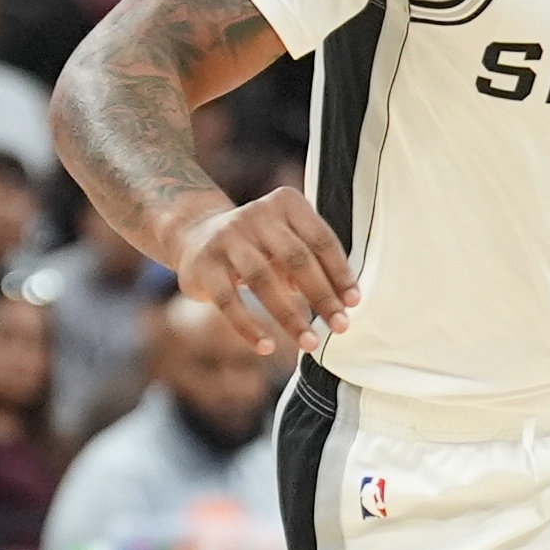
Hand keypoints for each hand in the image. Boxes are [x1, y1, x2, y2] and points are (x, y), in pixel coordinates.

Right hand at [173, 189, 359, 356]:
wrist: (195, 234)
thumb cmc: (257, 244)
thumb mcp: (286, 242)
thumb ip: (313, 264)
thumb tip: (342, 303)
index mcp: (286, 203)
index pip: (321, 239)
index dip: (340, 273)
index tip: (353, 302)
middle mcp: (257, 214)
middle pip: (296, 258)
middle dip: (322, 296)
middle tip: (340, 326)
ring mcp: (228, 237)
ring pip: (264, 280)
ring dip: (290, 316)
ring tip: (310, 342)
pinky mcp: (204, 264)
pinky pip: (229, 301)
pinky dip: (249, 327)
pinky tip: (266, 346)